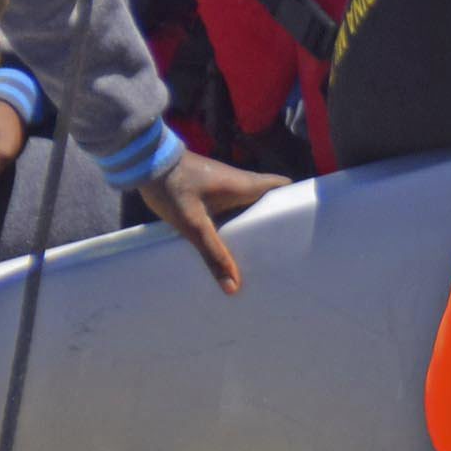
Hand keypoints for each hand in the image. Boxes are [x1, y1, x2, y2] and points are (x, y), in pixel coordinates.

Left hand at [138, 149, 287, 293]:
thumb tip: (234, 287)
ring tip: (259, 253)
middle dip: (274, 222)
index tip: (305, 224)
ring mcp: (223, 184)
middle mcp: (239, 182)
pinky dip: (235, 222)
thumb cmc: (173, 187)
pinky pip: (230, 207)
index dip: (297, 201)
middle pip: (267, 201)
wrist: (146, 163)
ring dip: (253, 224)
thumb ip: (213, 254)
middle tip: (282, 250)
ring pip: (248, 205)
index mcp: (244, 185)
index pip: (283, 187)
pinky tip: (228, 242)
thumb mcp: (193, 225)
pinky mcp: (209, 189)